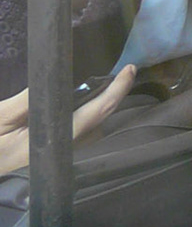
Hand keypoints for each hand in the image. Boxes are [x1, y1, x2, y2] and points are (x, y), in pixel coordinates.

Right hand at [0, 64, 137, 173]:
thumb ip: (26, 103)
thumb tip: (53, 82)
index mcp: (50, 143)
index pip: (93, 114)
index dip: (115, 92)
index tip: (130, 71)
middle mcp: (59, 151)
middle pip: (99, 123)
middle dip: (111, 99)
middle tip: (121, 72)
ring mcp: (54, 155)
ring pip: (90, 130)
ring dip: (98, 108)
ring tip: (105, 83)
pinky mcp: (48, 155)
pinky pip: (75, 133)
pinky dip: (84, 115)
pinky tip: (78, 101)